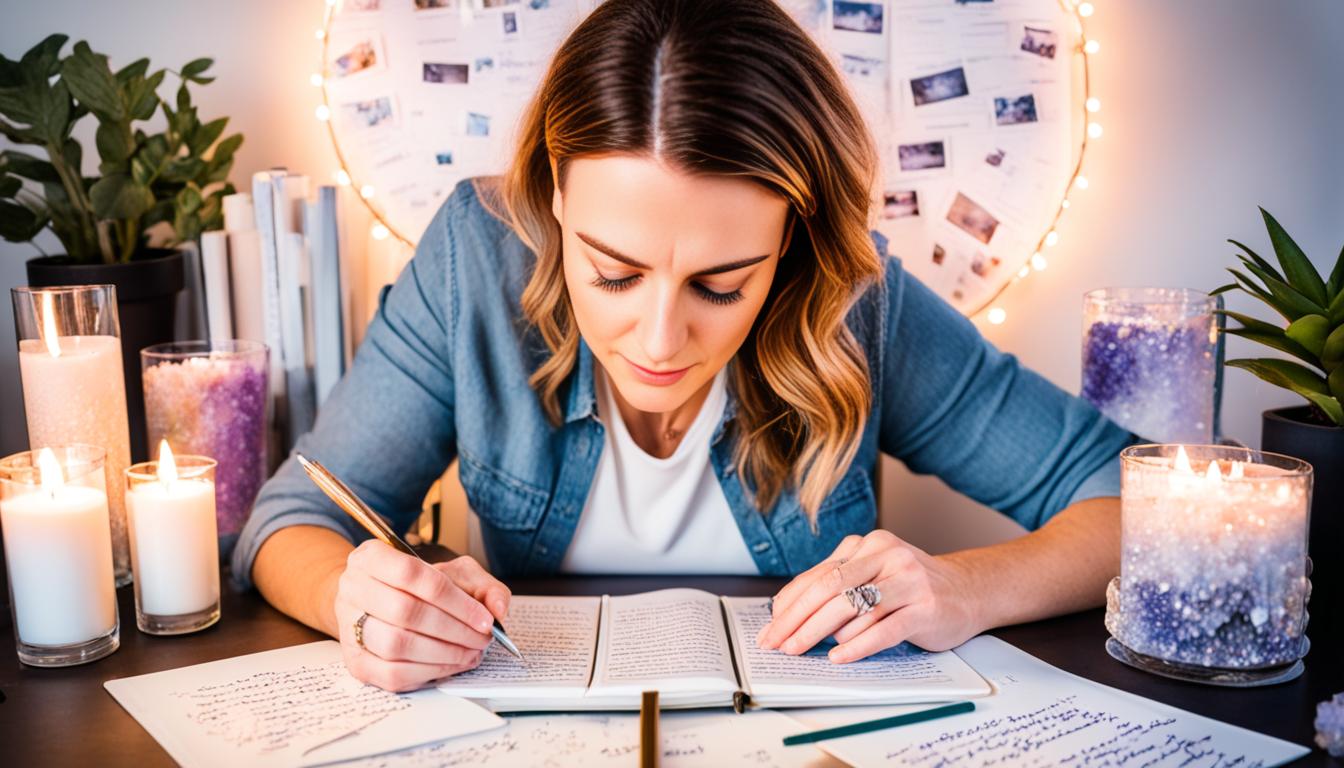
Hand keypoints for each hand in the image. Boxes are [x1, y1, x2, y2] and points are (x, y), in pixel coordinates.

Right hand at [334, 541, 511, 690]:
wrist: (378, 606)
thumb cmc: (420, 588)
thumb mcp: (454, 573)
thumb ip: (483, 585)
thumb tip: (498, 608)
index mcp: (371, 557)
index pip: (412, 574)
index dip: (455, 600)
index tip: (485, 619)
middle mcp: (352, 588)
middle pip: (405, 611)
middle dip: (453, 629)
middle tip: (482, 639)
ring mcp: (348, 626)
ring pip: (397, 644)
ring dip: (443, 653)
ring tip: (471, 652)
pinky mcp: (355, 662)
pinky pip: (392, 674)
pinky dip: (428, 672)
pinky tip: (451, 664)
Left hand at [756, 530, 977, 662]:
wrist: (968, 591)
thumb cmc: (910, 587)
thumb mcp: (872, 575)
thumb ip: (837, 586)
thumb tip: (787, 612)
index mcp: (867, 544)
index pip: (818, 575)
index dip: (789, 604)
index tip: (770, 628)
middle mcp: (887, 555)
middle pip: (830, 589)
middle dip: (797, 620)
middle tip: (778, 643)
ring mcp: (908, 580)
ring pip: (854, 607)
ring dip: (821, 633)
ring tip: (801, 650)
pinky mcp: (925, 607)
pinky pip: (884, 629)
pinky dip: (857, 645)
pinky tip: (839, 657)